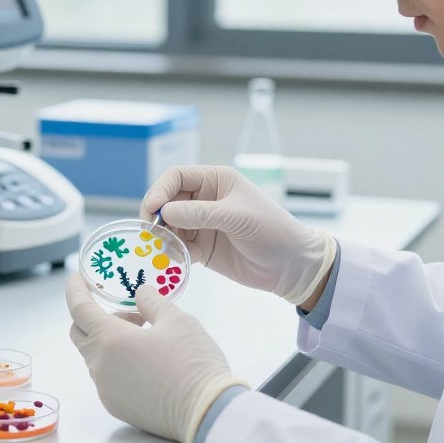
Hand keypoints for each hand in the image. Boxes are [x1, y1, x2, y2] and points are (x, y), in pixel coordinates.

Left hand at [66, 274, 245, 442]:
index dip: (75, 289)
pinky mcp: (116, 406)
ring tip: (147, 338)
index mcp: (109, 339)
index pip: (79, 308)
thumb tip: (140, 294)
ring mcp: (105, 389)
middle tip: (131, 313)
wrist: (207, 413)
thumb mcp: (177, 319)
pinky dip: (118, 363)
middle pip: (81, 333)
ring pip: (96, 356)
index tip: (78, 277)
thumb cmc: (192, 362)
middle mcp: (100, 366)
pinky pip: (107, 378)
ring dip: (111, 341)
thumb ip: (152, 302)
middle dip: (98, 317)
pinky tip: (147, 363)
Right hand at [141, 165, 335, 305]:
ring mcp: (202, 224)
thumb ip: (200, 213)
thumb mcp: (237, 217)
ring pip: (169, 226)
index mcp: (216, 181)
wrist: (291, 266)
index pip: (176, 177)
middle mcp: (205, 199)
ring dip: (164, 237)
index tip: (152, 209)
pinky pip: (178, 246)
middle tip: (153, 234)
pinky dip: (174, 253)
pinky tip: (182, 260)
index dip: (160, 190)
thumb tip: (164, 211)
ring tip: (169, 250)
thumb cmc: (272, 230)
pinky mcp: (202, 247)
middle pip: (167, 201)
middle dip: (157, 216)